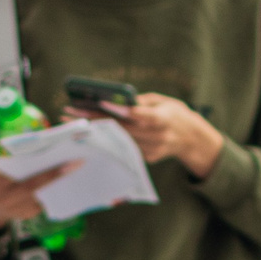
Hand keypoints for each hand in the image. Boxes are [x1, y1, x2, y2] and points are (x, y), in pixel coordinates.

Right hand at [0, 118, 74, 229]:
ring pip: (44, 196)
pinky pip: (46, 203)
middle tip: (78, 162)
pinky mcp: (28, 215)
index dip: (40, 165)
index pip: (19, 172)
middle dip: (57, 174)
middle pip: (35, 185)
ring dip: (61, 183)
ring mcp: (18, 209)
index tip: (57, 153)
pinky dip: (58, 192)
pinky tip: (71, 181)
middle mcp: (6, 198)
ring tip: (79, 169)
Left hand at [75, 93, 223, 179]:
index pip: (139, 115)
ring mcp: (150, 151)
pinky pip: (120, 148)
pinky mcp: (144, 159)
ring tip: (69, 121)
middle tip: (68, 111)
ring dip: (91, 130)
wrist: (192, 139)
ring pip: (115, 140)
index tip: (99, 101)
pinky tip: (84, 134)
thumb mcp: (163, 101)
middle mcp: (156, 137)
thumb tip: (116, 101)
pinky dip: (102, 140)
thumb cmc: (174, 113)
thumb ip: (142, 102)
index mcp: (163, 119)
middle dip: (93, 119)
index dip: (120, 109)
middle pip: (120, 128)